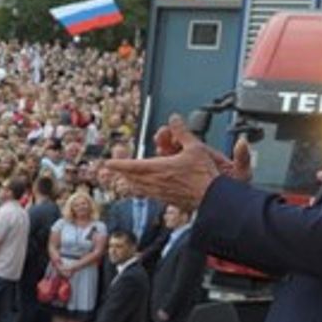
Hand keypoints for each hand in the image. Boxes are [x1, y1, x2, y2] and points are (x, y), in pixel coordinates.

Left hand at [102, 121, 242, 210]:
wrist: (213, 198)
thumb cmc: (205, 175)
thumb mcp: (195, 148)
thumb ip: (182, 133)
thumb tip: (174, 120)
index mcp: (159, 169)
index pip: (132, 166)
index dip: (118, 164)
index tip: (107, 163)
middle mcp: (156, 182)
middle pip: (132, 178)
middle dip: (123, 172)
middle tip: (117, 169)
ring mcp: (160, 193)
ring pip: (139, 187)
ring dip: (132, 181)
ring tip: (127, 178)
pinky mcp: (167, 201)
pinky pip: (150, 195)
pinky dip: (144, 189)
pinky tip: (147, 189)